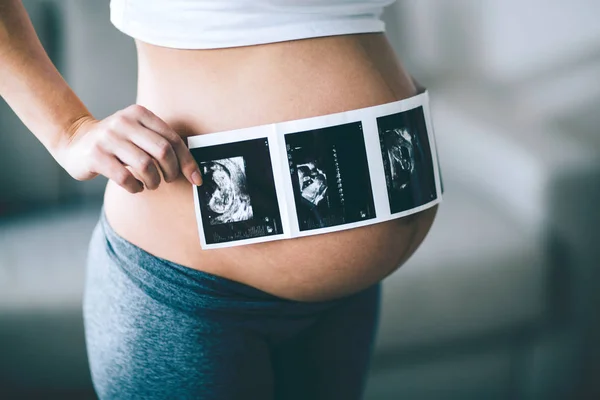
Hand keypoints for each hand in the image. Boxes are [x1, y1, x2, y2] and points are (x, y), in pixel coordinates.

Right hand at [55, 105, 202, 192]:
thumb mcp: (138, 133)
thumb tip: (192, 170)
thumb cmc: (117, 142)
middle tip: (168, 179)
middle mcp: (124, 122)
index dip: (188, 162)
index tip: (196, 179)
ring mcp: (108, 138)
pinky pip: (125, 177)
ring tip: (151, 184)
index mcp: (140, 114)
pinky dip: (136, 187)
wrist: (75, 141)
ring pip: (146, 165)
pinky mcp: (96, 156)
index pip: (173, 139)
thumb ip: (161, 143)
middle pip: (163, 151)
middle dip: (172, 171)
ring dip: (154, 181)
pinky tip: (135, 186)